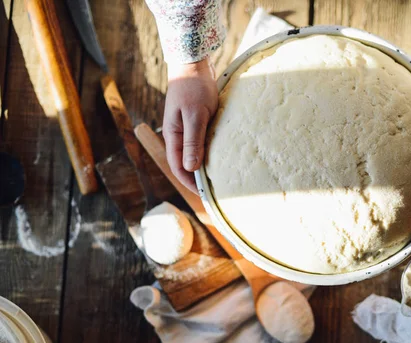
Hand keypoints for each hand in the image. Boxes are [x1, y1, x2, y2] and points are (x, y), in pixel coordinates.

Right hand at [163, 59, 217, 192]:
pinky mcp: (195, 122)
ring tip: (219, 178)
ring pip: (193, 154)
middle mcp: (177, 135)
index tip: (206, 195)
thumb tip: (191, 168)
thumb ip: (193, 141)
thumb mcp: (195, 115)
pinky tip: (221, 157)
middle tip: (215, 191)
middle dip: (197, 179)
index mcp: (172, 135)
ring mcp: (185, 128)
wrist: (193, 63)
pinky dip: (208, 153)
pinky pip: (200, 143)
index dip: (190, 183)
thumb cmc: (194, 87)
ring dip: (203, 166)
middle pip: (185, 163)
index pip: (178, 167)